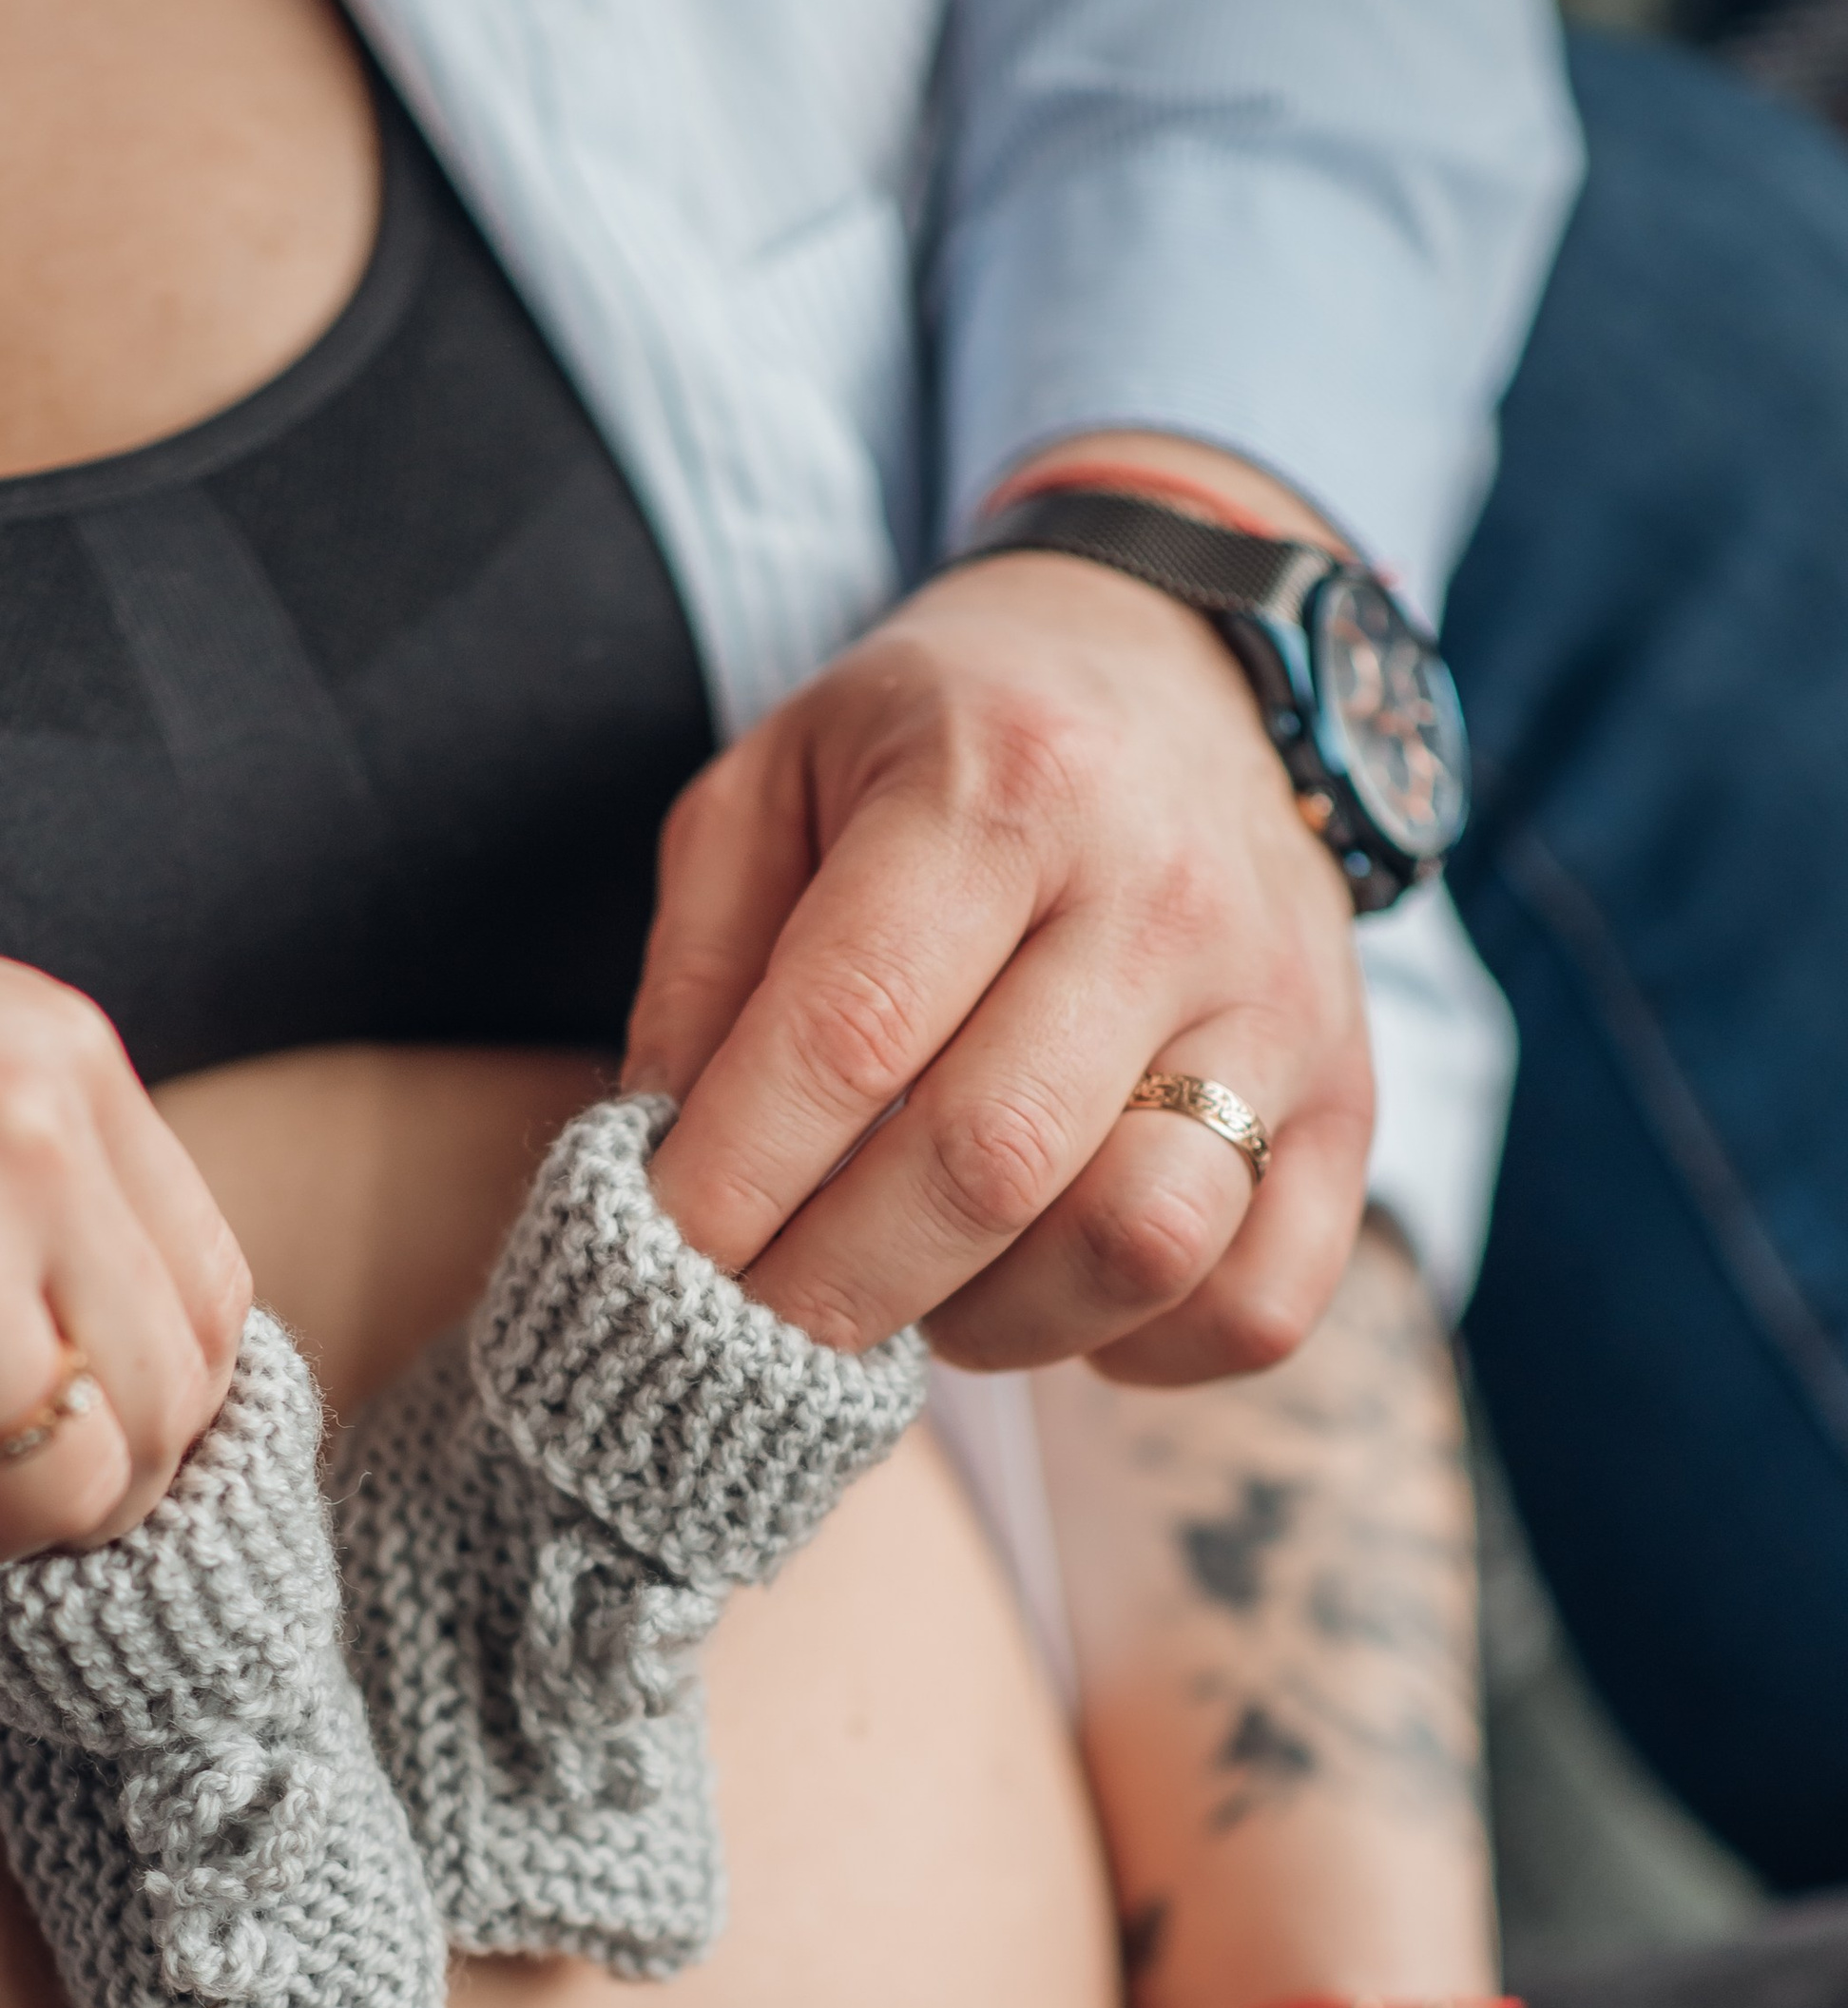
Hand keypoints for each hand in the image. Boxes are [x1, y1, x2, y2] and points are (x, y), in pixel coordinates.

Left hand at [629, 490, 1372, 1384]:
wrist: (1183, 660)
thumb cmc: (945, 742)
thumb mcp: (779, 778)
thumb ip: (701, 964)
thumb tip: (658, 1162)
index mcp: (1004, 787)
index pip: (849, 1034)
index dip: (733, 1182)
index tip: (653, 1257)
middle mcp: (1165, 893)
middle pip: (992, 1164)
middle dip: (836, 1286)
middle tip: (751, 1319)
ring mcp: (1282, 1005)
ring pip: (1143, 1243)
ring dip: (994, 1321)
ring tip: (914, 1289)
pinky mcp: (1354, 1101)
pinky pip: (1258, 1302)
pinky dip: (1142, 1347)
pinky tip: (1056, 1293)